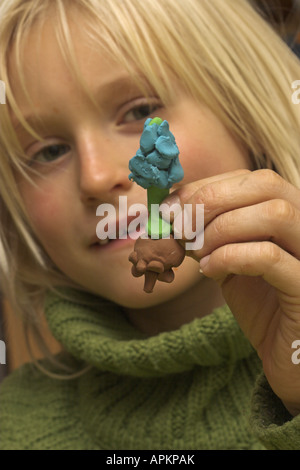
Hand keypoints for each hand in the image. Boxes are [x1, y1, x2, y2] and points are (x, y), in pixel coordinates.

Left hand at [165, 169, 299, 415]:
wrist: (290, 355)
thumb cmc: (261, 304)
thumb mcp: (231, 260)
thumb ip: (210, 234)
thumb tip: (173, 212)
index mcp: (292, 215)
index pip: (254, 179)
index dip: (208, 187)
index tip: (171, 206)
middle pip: (267, 184)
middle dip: (212, 199)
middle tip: (180, 225)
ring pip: (275, 214)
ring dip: (222, 228)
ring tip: (197, 250)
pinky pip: (270, 257)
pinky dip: (230, 257)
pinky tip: (209, 270)